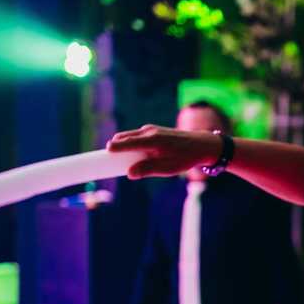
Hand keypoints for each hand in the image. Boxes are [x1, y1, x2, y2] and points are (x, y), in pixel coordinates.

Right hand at [106, 125, 223, 178]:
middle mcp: (149, 132)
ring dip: (122, 145)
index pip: (126, 143)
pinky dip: (130, 143)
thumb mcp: (168, 168)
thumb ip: (148, 170)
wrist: (201, 144)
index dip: (113, 148)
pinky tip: (131, 154)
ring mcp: (150, 129)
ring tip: (117, 159)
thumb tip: (129, 174)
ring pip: (128, 136)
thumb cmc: (185, 158)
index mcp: (152, 141)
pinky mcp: (152, 130)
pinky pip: (135, 136)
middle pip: (123, 138)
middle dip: (114, 148)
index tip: (103, 154)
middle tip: (106, 161)